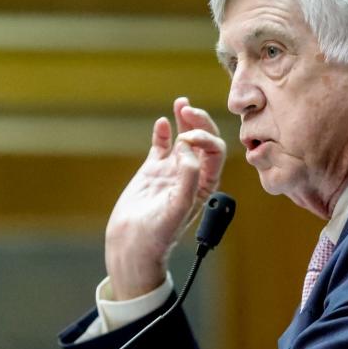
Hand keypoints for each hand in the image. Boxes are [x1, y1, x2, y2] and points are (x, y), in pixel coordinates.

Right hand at [105, 97, 224, 299]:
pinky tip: (161, 123)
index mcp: (205, 184)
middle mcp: (192, 175)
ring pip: (183, 139)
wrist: (132, 245)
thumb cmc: (158, 234)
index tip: (187, 138)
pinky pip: (161, 146)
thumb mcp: (177, 208)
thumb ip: (187, 178)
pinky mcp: (152, 171)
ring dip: (184, 120)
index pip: (215, 152)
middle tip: (187, 109)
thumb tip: (188, 150)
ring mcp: (172, 171)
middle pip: (203, 141)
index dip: (205, 138)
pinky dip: (162, 133)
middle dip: (199, 123)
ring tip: (181, 103)